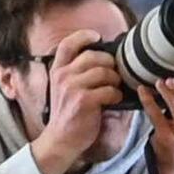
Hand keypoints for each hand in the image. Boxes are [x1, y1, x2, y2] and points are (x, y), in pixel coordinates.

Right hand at [20, 44, 130, 173]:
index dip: (84, 36)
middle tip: (113, 74)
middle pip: (93, 56)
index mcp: (57, 70)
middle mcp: (63, 75)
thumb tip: (102, 59)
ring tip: (113, 89)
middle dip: (110, 63)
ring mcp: (72, 88)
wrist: (62, 138)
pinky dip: (116, 95)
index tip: (97, 36)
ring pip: (104, 72)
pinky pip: (110, 90)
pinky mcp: (84, 101)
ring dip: (115, 80)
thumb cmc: (68, 112)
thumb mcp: (64, 87)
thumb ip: (76, 72)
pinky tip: (113, 100)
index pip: (68, 44)